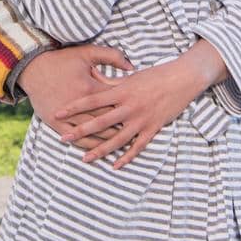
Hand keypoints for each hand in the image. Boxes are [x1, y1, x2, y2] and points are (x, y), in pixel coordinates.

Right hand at [19, 44, 134, 150]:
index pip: (114, 104)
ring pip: (92, 134)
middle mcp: (79, 106)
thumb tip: (132, 67)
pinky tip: (97, 149)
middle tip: (135, 134)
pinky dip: (87, 145)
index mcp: (89, 89)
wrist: (32, 68)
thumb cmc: (61, 60)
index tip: (140, 114)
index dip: (127, 111)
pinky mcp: (55, 123)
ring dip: (106, 141)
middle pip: (106, 122)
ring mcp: (66, 117)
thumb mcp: (87, 53)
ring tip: (120, 145)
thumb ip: (112, 56)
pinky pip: (75, 139)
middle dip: (121, 129)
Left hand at [54, 47, 224, 167]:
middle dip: (80, 131)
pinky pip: (138, 146)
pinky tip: (115, 165)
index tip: (58, 113)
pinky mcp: (153, 128)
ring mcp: (141, 119)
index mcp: (121, 90)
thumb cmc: (155, 75)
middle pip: (100, 121)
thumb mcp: (130, 75)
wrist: (182, 79)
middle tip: (63, 139)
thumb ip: (110, 80)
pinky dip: (126, 157)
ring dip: (100, 150)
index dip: (74, 107)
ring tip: (84, 158)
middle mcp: (129, 106)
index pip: (92, 100)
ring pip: (117, 139)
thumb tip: (90, 75)